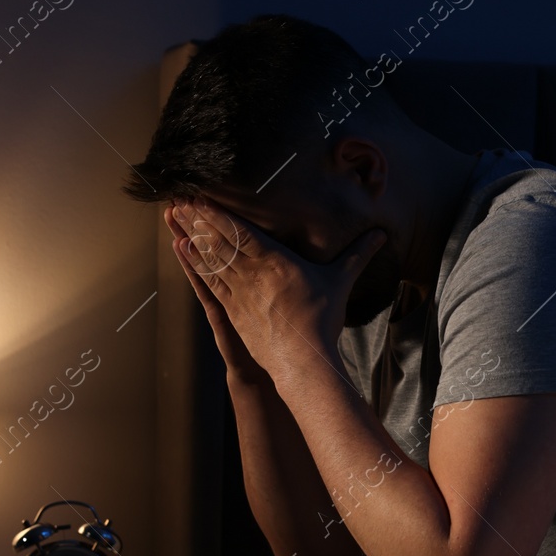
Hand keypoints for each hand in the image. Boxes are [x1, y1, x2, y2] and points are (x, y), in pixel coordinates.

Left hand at [171, 197, 385, 384]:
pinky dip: (194, 264)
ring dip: (191, 235)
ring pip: (210, 258)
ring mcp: (239, 293)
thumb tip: (381, 233)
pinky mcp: (233, 311)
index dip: (218, 212)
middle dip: (197, 217)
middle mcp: (252, 274)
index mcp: (276, 261)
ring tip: (174, 216)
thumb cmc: (323, 320)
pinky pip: (209, 282)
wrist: (304, 361)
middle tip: (177, 196)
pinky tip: (183, 250)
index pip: (240, 231)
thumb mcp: (340, 282)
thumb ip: (358, 254)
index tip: (201, 194)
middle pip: (219, 240)